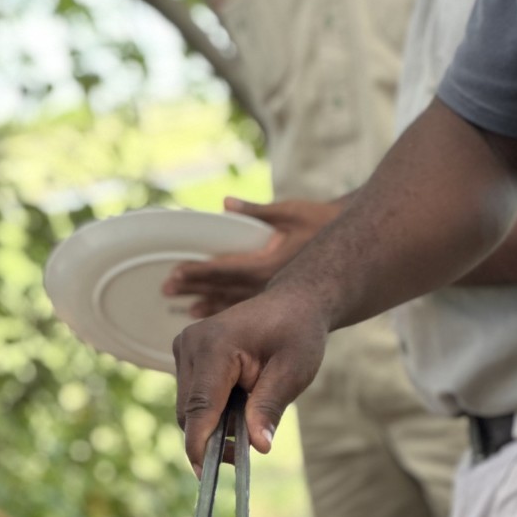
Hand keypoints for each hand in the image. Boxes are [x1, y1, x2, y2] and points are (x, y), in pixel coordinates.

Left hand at [161, 196, 342, 316]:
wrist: (350, 249)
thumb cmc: (319, 223)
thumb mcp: (290, 212)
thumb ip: (256, 210)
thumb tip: (226, 202)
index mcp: (264, 263)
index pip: (222, 268)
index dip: (197, 270)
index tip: (175, 272)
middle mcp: (264, 282)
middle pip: (220, 287)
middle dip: (194, 287)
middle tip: (166, 289)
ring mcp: (270, 294)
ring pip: (232, 302)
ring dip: (208, 303)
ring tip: (186, 309)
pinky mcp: (277, 297)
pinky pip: (246, 307)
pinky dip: (228, 309)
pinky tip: (217, 314)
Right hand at [173, 286, 328, 473]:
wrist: (293, 303)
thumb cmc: (297, 333)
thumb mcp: (293, 371)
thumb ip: (270, 406)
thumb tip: (259, 446)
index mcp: (214, 346)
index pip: (200, 406)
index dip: (200, 444)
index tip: (205, 475)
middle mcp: (190, 344)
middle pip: (190, 411)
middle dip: (212, 438)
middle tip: (248, 453)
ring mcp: (185, 347)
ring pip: (188, 406)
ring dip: (212, 425)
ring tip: (249, 427)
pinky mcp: (188, 354)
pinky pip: (193, 395)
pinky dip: (212, 411)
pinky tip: (240, 409)